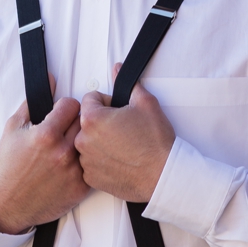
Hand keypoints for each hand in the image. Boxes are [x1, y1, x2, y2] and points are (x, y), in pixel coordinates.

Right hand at [0, 82, 89, 234]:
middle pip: (85, 122)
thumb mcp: (13, 128)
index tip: (60, 113)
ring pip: (92, 143)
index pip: (72, 105)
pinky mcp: (81, 188)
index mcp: (46, 135)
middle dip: (74, 122)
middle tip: (64, 129)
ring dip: (82, 141)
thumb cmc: (8, 166)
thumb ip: (32, 103)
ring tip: (68, 146)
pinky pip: (93, 165)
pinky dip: (85, 161)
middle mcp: (63, 152)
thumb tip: (50, 80)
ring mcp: (74, 171)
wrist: (8, 203)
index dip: (65, 107)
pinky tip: (71, 163)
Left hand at [76, 83, 175, 202]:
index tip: (120, 112)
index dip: (107, 102)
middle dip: (102, 122)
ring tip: (122, 147)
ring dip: (99, 142)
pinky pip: (90, 163)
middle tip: (123, 130)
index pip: (90, 99)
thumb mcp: (146, 104)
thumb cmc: (156, 141)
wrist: (164, 175)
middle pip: (87, 122)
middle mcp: (82, 139)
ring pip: (88, 143)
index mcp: (91, 118)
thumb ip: (128, 84)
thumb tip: (117, 68)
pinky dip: (101, 161)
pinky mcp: (91, 177)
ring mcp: (86, 160)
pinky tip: (119, 161)